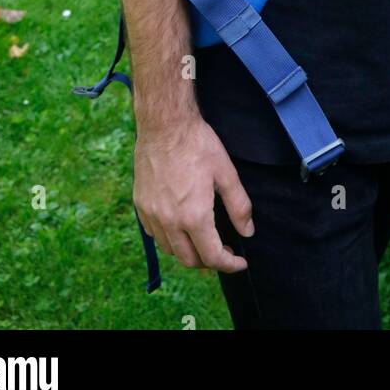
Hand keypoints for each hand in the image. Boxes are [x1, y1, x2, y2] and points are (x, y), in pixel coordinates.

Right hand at [133, 113, 254, 272]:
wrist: (164, 124)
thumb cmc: (197, 144)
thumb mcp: (226, 172)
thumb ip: (239, 206)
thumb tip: (248, 231)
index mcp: (194, 216)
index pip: (212, 256)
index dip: (229, 265)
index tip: (239, 263)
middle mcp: (170, 221)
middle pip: (189, 260)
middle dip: (210, 261)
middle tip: (224, 250)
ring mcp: (152, 214)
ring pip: (170, 250)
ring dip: (188, 252)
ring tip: (203, 239)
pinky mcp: (141, 205)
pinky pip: (155, 235)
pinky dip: (169, 239)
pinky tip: (180, 226)